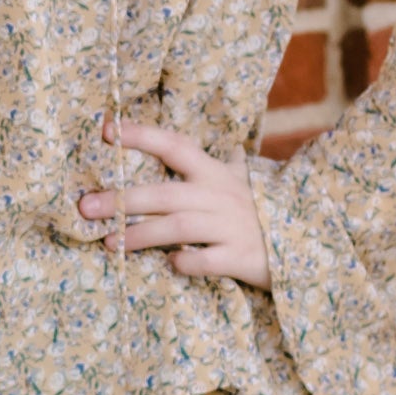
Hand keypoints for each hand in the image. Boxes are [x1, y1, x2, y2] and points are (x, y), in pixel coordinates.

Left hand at [77, 118, 271, 289]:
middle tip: (86, 206)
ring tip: (110, 242)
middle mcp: (221, 195)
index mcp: (215, 172)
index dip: (142, 136)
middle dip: (123, 199)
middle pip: (165, 193)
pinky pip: (208, 260)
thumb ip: (210, 164)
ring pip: (179, 227)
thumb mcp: (237, 182)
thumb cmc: (258, 212)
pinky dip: (187, 262)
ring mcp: (232, 227)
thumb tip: (183, 141)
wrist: (308, 245)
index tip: (106, 130)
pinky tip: (170, 264)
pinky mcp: (242, 258)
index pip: (175, 146)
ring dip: (141, 234)